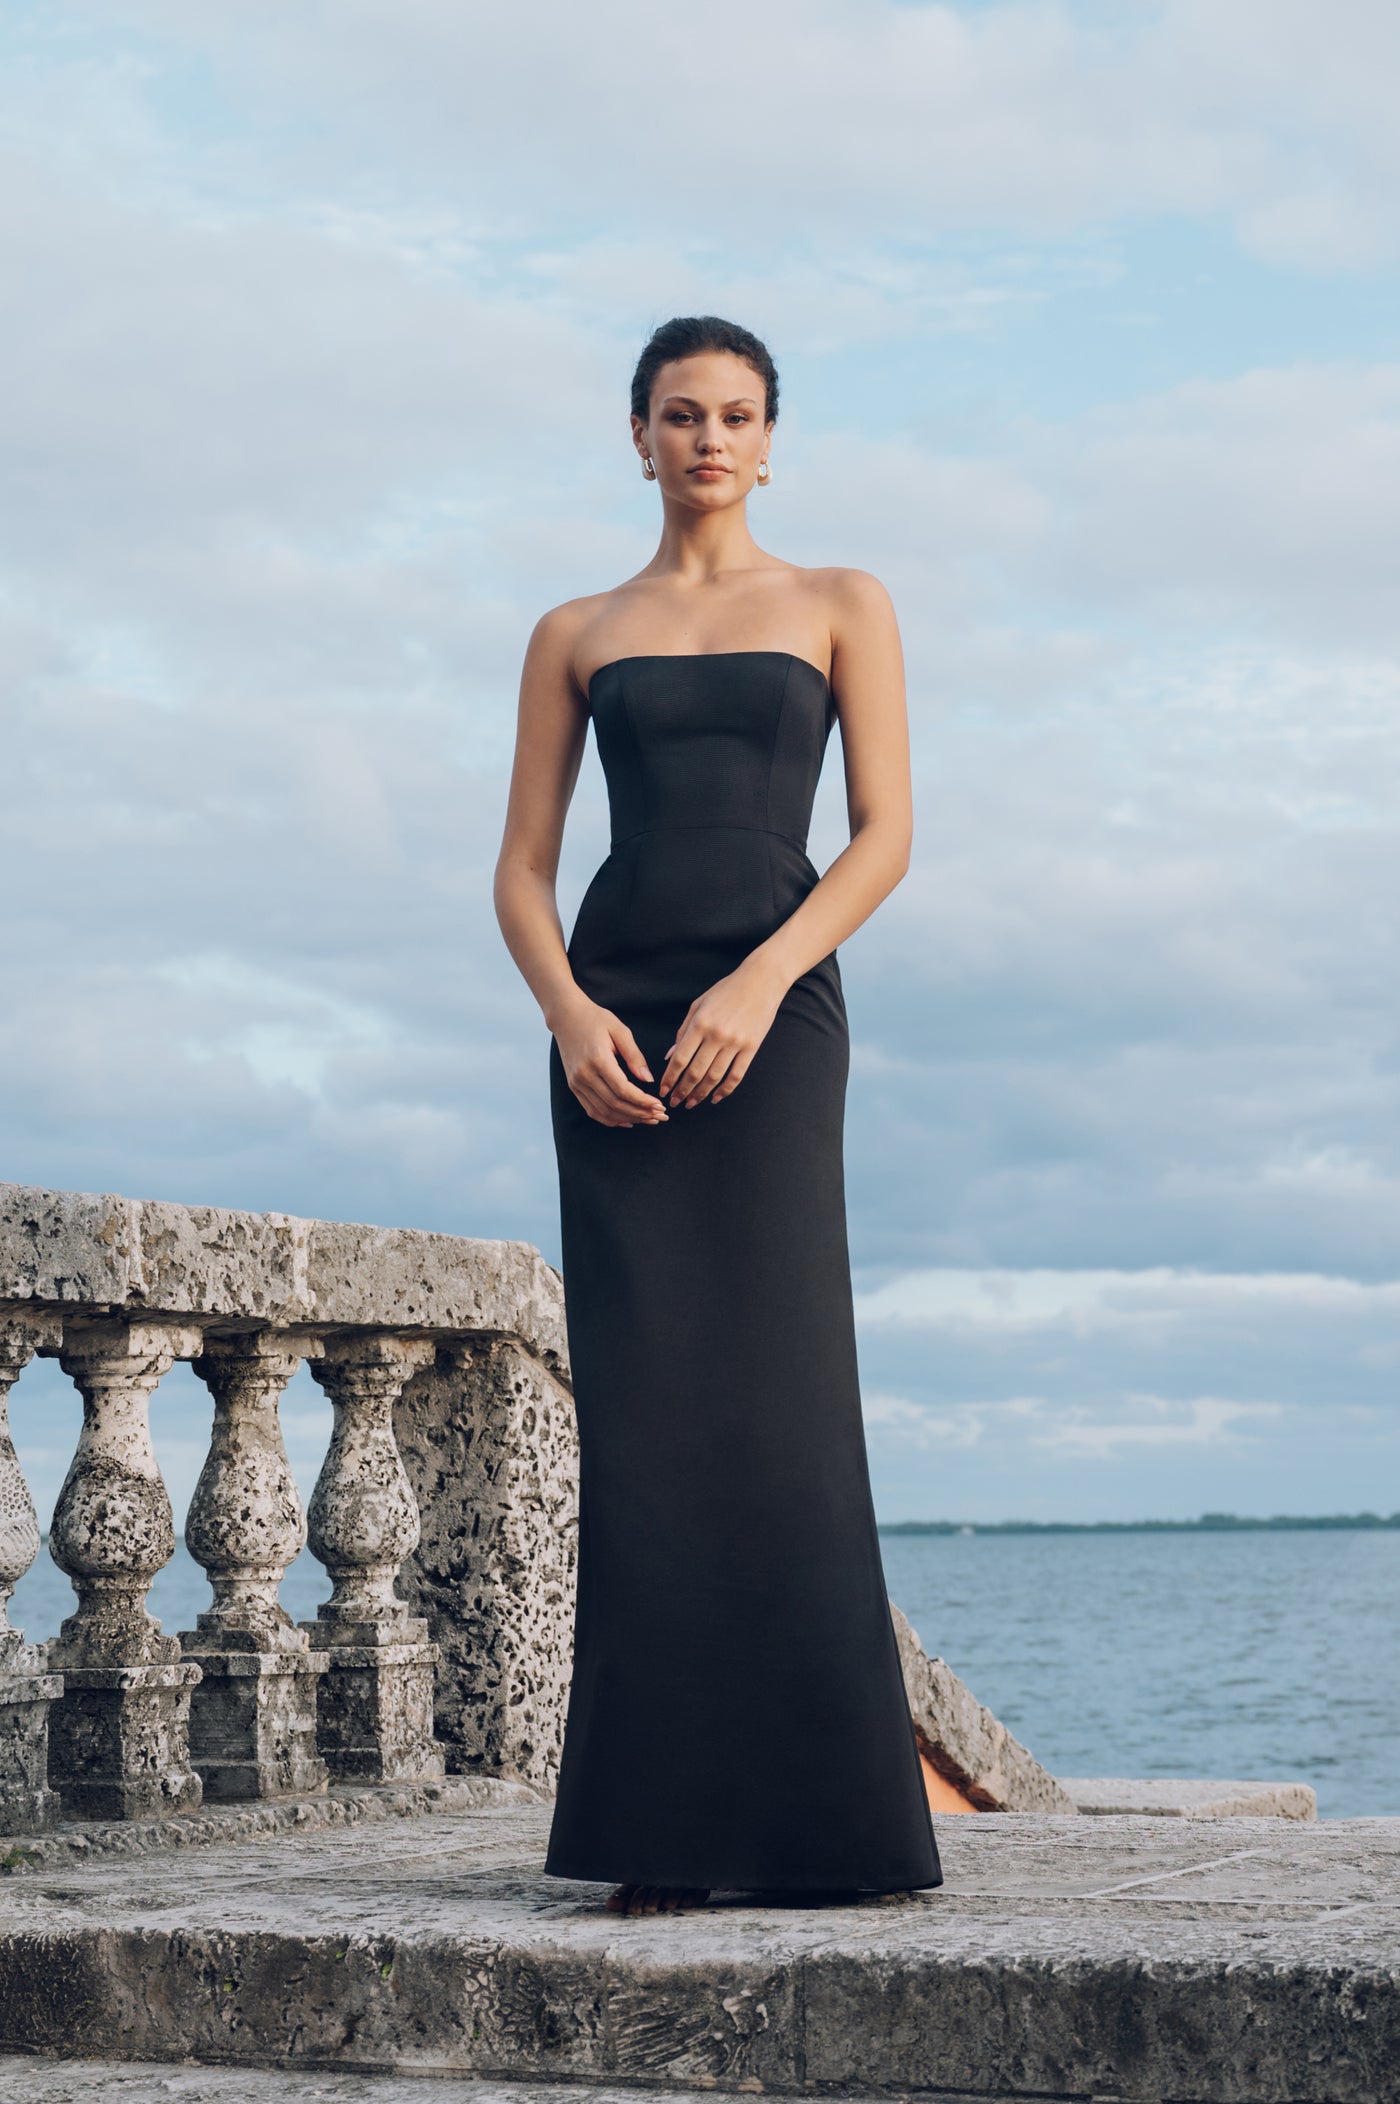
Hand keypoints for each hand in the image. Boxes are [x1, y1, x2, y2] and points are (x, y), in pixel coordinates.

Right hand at [553, 995, 666, 1128]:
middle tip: (660, 1116)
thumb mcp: (620, 1031)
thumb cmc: (596, 1019)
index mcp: (598, 1060)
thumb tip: (648, 1080)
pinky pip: (592, 1110)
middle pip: (615, 1104)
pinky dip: (610, 1119)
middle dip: (640, 1113)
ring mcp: (577, 1083)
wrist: (566, 1017)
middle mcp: (584, 1075)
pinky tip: (627, 1121)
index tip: (659, 1105)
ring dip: (628, 1119)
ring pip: (604, 1111)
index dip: (643, 1102)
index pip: (623, 1090)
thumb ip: (634, 1056)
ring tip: (648, 1119)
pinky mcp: (574, 1086)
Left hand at [659, 959, 785, 1107]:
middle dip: (682, 1091)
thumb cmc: (725, 990)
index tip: (663, 1090)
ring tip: (691, 1103)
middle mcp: (717, 1035)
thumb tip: (670, 1057)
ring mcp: (735, 1043)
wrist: (760, 981)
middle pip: (695, 1072)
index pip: (680, 1058)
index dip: (670, 1078)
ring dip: (700, 1094)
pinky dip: (725, 1090)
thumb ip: (683, 1031)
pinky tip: (715, 1098)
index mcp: (700, 1023)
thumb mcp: (698, 1005)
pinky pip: (736, 1075)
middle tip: (674, 1103)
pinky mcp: (751, 1047)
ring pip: (714, 1077)